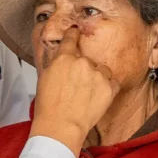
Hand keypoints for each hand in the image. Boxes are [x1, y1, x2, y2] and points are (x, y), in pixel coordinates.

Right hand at [31, 27, 119, 155]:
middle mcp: (82, 63)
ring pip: (102, 70)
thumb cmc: (49, 107)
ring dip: (97, 77)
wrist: (61, 126)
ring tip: (88, 93)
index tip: (75, 31)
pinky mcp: (109, 88)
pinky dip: (108, 88)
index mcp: (64, 58)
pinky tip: (98, 97)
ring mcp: (97, 75)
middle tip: (77, 86)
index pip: (71, 39)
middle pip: (87, 60)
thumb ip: (56, 65)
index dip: (73, 34)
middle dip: (84, 70)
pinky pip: (113, 82)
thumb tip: (61, 60)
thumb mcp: (44, 79)